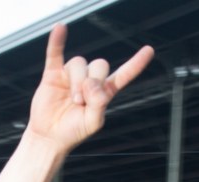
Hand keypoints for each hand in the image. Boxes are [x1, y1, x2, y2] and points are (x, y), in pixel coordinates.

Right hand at [27, 24, 154, 151]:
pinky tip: (59, 28)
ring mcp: (71, 75)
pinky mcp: (53, 74)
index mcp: (104, 92)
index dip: (136, 64)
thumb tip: (93, 84)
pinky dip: (57, 40)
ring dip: (77, 81)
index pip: (123, 75)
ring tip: (73, 100)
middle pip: (99, 65)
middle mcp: (89, 80)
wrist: (50, 136)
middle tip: (83, 102)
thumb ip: (99, 104)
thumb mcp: (93, 122)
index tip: (149, 51)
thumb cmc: (73, 131)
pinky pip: (55, 53)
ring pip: (79, 63)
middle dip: (93, 82)